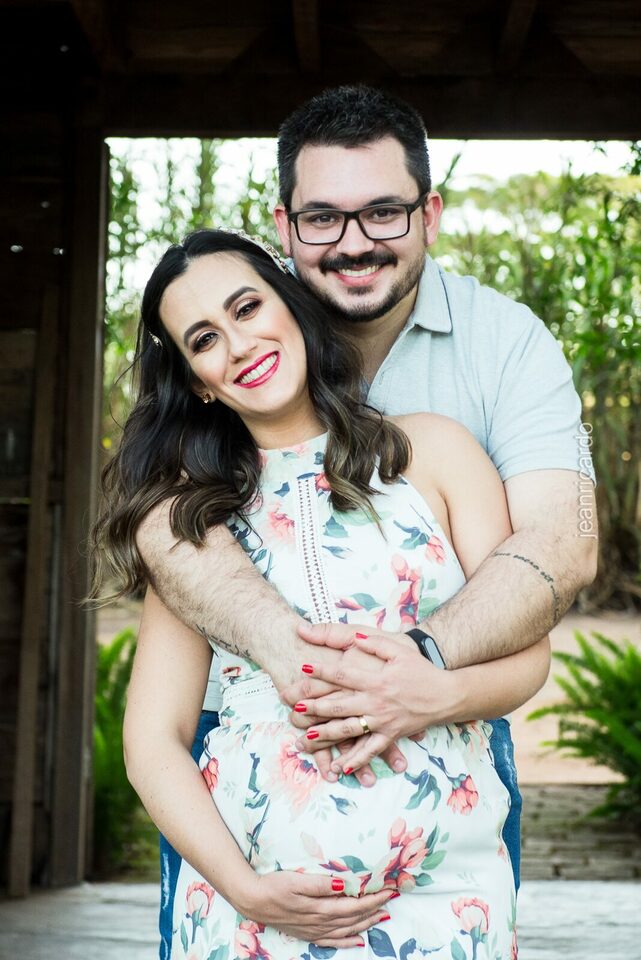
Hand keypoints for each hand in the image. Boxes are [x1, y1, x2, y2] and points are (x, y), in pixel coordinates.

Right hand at [243, 870, 395, 947]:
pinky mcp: (308, 934)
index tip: (389, 890)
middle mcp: (320, 922)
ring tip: (382, 916)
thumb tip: (345, 884)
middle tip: (391, 900)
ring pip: (347, 930)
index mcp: (320, 907)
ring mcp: (314, 931)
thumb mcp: (296, 880)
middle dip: (374, 909)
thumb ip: (321, 884)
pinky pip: (333, 941)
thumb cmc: (273, 885)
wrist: (252, 901)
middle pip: (354, 918)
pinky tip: (358, 941)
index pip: (354, 904)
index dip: (373, 899)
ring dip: (366, 923)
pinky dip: (348, 941)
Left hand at [291, 631, 444, 774]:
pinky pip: (370, 751)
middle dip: (315, 707)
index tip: (303, 668)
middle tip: (294, 708)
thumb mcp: (400, 650)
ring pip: (349, 731)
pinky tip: (339, 767)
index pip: (343, 675)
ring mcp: (382, 722)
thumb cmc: (422, 670)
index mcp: (376, 680)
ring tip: (305, 740)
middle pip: (339, 705)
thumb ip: (375, 643)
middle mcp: (376, 702)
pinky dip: (355, 761)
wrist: (446, 696)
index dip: (322, 671)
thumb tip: (354, 638)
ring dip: (325, 736)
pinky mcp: (390, 736)